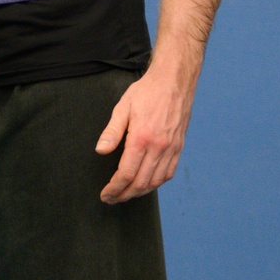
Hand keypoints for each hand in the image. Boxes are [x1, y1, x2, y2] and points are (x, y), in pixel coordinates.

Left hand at [95, 59, 195, 202]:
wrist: (174, 80)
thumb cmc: (147, 91)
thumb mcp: (123, 107)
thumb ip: (112, 132)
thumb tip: (100, 151)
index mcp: (142, 138)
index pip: (126, 173)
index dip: (114, 188)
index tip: (105, 195)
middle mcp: (159, 147)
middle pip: (141, 182)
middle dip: (124, 194)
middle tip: (112, 199)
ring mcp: (171, 148)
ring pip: (156, 181)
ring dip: (140, 192)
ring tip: (126, 194)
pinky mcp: (179, 146)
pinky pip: (168, 173)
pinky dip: (156, 183)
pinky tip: (146, 184)